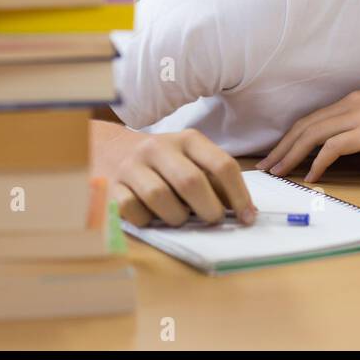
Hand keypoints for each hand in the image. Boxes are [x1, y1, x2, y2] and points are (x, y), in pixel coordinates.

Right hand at [108, 129, 254, 226]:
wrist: (112, 150)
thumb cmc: (164, 163)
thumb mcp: (191, 161)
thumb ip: (216, 183)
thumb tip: (246, 212)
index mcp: (188, 139)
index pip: (221, 164)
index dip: (239, 195)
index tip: (247, 218)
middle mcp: (159, 147)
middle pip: (191, 181)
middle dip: (208, 209)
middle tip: (212, 220)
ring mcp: (132, 165)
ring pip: (160, 197)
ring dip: (176, 217)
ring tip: (179, 218)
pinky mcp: (112, 185)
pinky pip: (133, 210)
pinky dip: (147, 220)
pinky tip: (151, 216)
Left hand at [258, 91, 359, 181]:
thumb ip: (359, 132)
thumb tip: (337, 153)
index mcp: (353, 101)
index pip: (312, 119)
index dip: (290, 137)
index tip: (276, 154)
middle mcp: (351, 104)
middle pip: (305, 125)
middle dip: (281, 146)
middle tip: (265, 166)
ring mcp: (359, 116)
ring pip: (312, 135)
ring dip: (291, 155)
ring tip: (278, 173)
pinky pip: (333, 148)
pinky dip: (317, 162)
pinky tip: (310, 177)